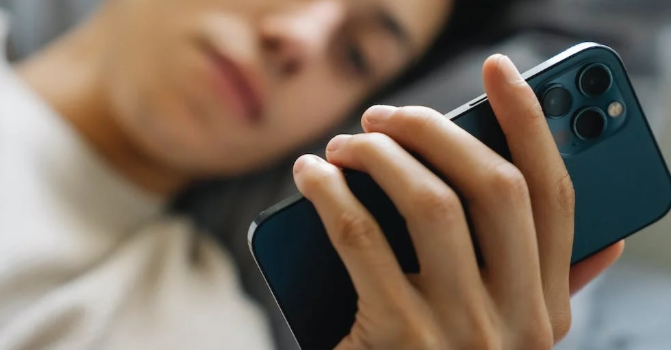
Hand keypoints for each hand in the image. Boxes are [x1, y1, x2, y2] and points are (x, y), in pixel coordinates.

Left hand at [292, 55, 622, 349]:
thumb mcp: (509, 339)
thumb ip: (551, 291)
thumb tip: (606, 240)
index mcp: (547, 308)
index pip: (556, 195)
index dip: (532, 122)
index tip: (501, 71)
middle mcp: (517, 320)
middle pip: (494, 187)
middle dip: (436, 130)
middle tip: (385, 115)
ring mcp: (460, 332)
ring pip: (429, 202)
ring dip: (379, 156)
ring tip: (345, 144)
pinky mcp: (398, 339)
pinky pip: (360, 237)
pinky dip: (330, 193)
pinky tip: (312, 176)